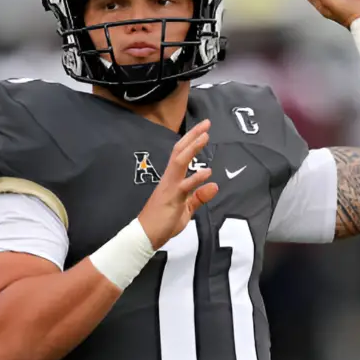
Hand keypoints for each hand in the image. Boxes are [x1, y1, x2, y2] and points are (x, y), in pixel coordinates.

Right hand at [137, 119, 219, 248]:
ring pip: (180, 162)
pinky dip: (195, 178)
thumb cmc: (164, 222)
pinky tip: (207, 171)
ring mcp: (170, 187)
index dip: (192, 141)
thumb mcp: (186, 208)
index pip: (181, 155)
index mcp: (172, 179)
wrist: (145, 235)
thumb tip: (214, 185)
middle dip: (193, 136)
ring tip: (205, 136)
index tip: (204, 129)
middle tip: (206, 123)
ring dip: (193, 148)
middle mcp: (169, 179)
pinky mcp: (172, 199)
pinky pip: (184, 186)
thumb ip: (199, 197)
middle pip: (180, 151)